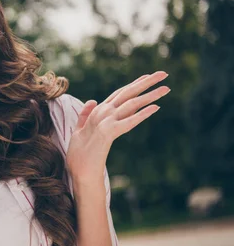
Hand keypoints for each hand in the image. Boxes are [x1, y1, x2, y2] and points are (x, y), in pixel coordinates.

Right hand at [66, 71, 170, 188]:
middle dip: (146, 82)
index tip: (148, 76)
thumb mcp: (79, 131)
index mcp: (97, 112)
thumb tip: (93, 100)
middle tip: (163, 74)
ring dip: (150, 95)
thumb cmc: (79, 154)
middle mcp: (102, 113)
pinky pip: (129, 121)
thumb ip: (84, 115)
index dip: (134, 83)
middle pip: (128, 93)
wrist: (80, 171)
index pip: (119, 93)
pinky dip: (142, 114)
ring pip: (131, 104)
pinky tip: (156, 108)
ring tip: (166, 89)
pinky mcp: (108, 133)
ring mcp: (105, 122)